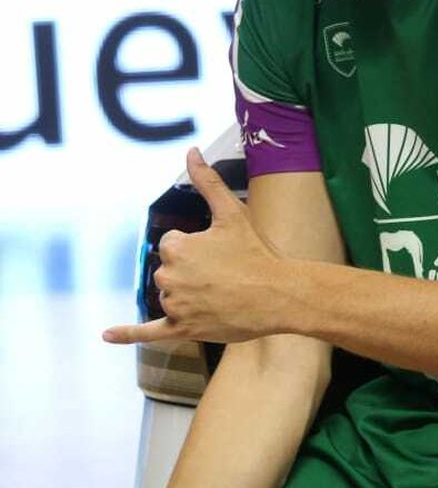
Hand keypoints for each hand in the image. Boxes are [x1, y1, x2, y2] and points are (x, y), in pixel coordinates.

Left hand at [104, 148, 281, 345]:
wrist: (279, 294)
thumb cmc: (257, 253)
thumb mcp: (232, 213)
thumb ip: (207, 181)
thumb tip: (191, 151)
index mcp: (175, 248)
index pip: (173, 245)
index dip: (199, 248)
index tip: (222, 253)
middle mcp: (168, 276)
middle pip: (170, 271)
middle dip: (193, 272)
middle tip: (227, 274)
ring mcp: (175, 304)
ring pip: (171, 296)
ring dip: (190, 295)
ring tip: (223, 294)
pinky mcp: (183, 328)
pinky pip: (150, 332)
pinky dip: (128, 334)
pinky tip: (107, 335)